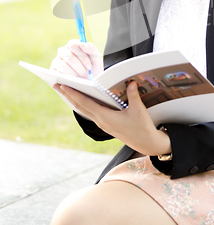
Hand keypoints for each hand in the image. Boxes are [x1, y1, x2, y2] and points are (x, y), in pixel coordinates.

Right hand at [50, 39, 103, 79]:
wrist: (89, 81)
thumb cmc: (92, 67)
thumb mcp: (96, 57)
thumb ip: (91, 48)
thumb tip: (82, 44)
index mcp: (73, 45)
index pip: (73, 45)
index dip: (82, 56)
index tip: (89, 66)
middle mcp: (63, 51)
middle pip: (69, 57)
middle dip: (80, 67)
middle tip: (85, 72)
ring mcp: (57, 60)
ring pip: (63, 65)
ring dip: (74, 72)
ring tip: (80, 75)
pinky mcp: (53, 70)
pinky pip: (58, 73)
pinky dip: (68, 76)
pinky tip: (74, 78)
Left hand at [53, 81, 171, 155]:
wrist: (147, 143)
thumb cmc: (142, 127)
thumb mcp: (139, 109)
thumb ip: (133, 95)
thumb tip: (131, 82)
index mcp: (105, 117)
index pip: (85, 103)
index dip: (73, 93)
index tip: (63, 85)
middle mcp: (101, 121)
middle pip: (80, 106)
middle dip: (68, 95)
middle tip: (56, 84)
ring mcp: (103, 123)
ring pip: (84, 110)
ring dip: (74, 100)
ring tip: (65, 90)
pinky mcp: (107, 124)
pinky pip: (91, 112)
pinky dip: (83, 105)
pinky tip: (81, 100)